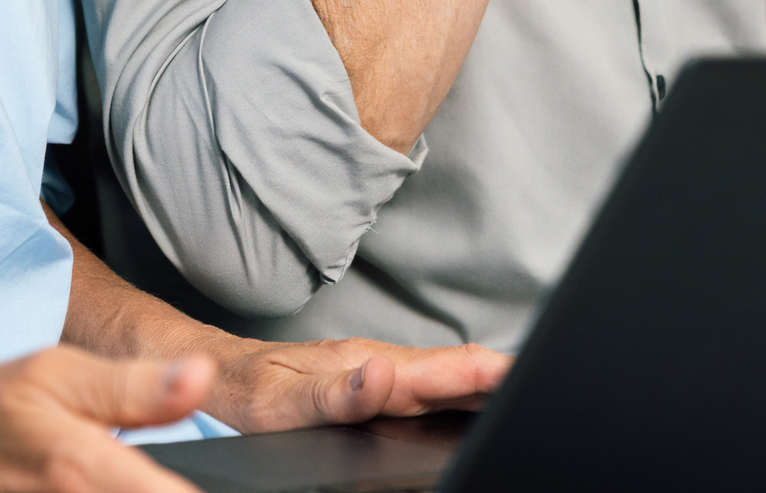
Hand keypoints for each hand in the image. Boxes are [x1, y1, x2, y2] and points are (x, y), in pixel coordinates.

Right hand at [0, 347, 212, 492]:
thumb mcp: (57, 376)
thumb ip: (136, 386)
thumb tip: (204, 376)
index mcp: (88, 477)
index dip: (215, 491)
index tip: (247, 483)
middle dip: (168, 489)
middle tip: (149, 465)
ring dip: (144, 492)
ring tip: (131, 473)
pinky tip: (103, 484)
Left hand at [206, 335, 510, 432]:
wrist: (214, 369)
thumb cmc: (246, 387)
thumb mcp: (282, 402)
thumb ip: (336, 394)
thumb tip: (385, 376)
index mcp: (367, 364)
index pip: (441, 370)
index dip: (487, 374)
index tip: (526, 375)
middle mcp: (379, 362)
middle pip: (454, 371)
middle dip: (503, 377)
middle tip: (551, 384)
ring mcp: (377, 370)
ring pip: (444, 376)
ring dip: (487, 383)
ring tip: (529, 393)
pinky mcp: (371, 382)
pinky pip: (426, 384)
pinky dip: (461, 390)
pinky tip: (475, 403)